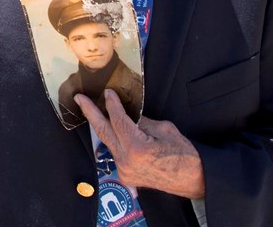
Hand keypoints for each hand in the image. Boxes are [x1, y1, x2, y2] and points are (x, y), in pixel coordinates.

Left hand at [74, 89, 204, 198]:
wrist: (193, 180)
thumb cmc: (184, 154)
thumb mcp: (164, 129)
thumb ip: (142, 122)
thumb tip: (129, 114)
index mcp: (136, 148)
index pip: (118, 120)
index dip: (112, 104)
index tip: (108, 92)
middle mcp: (126, 161)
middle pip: (103, 131)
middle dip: (89, 113)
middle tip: (79, 98)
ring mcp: (124, 171)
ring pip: (108, 142)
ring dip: (100, 125)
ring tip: (91, 109)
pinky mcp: (126, 176)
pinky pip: (116, 152)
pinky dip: (113, 138)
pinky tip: (111, 128)